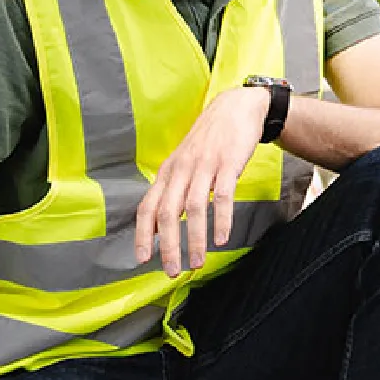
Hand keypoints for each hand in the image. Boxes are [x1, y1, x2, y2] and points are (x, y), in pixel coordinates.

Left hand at [135, 85, 270, 275]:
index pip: (147, 207)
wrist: (236, 108)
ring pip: (193, 209)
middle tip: (172, 271)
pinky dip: (220, 220)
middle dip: (168, 246)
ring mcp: (204, 167)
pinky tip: (222, 239)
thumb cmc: (210, 140)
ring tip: (197, 262)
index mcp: (168, 173)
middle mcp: (181, 170)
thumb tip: (158, 224)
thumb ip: (172, 190)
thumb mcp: (184, 162)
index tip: (143, 259)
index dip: (143, 235)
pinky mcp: (228, 164)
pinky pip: (222, 197)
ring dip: (194, 239)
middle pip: (168, 213)